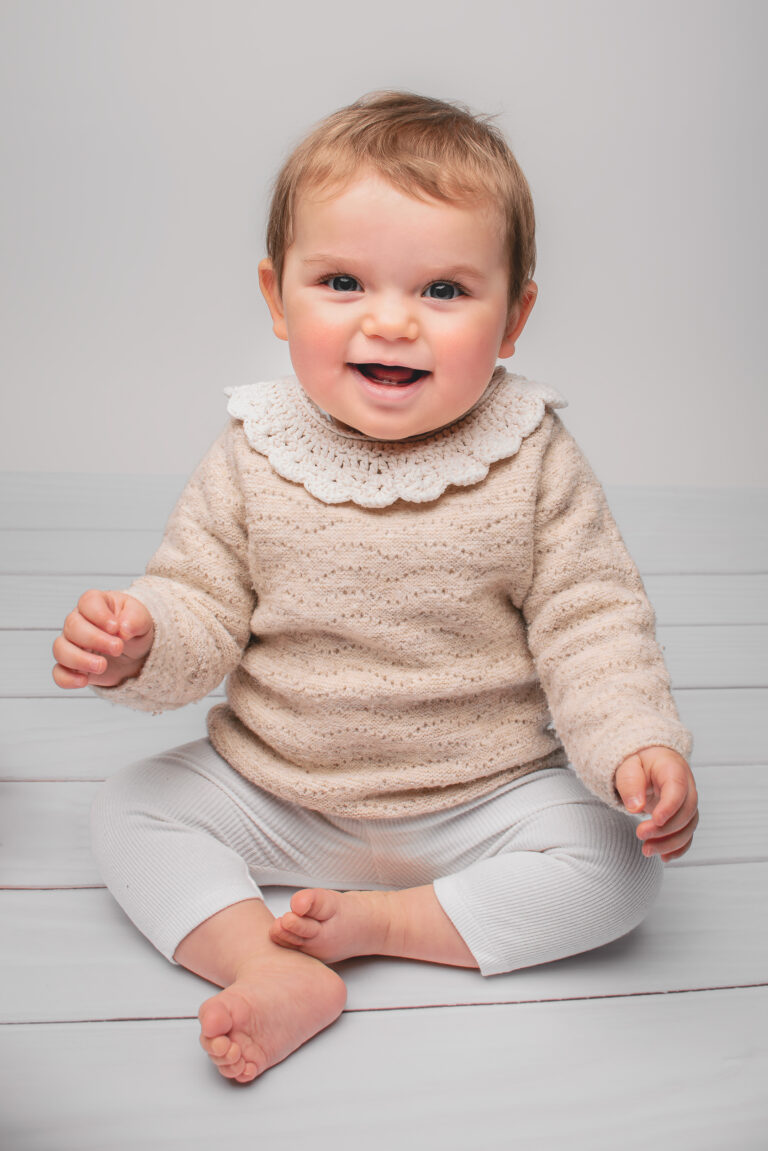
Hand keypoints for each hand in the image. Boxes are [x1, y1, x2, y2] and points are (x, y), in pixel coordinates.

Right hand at [52, 590, 153, 689]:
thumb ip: (136, 619)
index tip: (116, 627)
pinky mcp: (72, 667)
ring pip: (60, 649)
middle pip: (72, 626)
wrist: (136, 654)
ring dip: (80, 659)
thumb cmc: (133, 629)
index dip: (99, 615)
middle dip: (95, 639)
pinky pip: (59, 673)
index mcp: (96, 604)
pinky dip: (67, 678)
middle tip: (118, 648)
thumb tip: (124, 628)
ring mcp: (72, 644)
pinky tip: (84, 680)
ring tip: (102, 666)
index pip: (88, 602)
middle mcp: (78, 622)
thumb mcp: (142, 620)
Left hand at [615, 746, 698, 861]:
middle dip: (665, 828)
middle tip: (640, 835)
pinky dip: (679, 848)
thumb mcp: (627, 766)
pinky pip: (688, 835)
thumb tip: (635, 808)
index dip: (670, 807)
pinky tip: (664, 858)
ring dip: (670, 842)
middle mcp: (686, 786)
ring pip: (689, 826)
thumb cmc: (637, 762)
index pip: (678, 789)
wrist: (648, 761)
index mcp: (673, 769)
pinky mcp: (684, 816)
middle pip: (686, 811)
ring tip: (647, 850)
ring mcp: (687, 802)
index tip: (654, 820)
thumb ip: (630, 783)